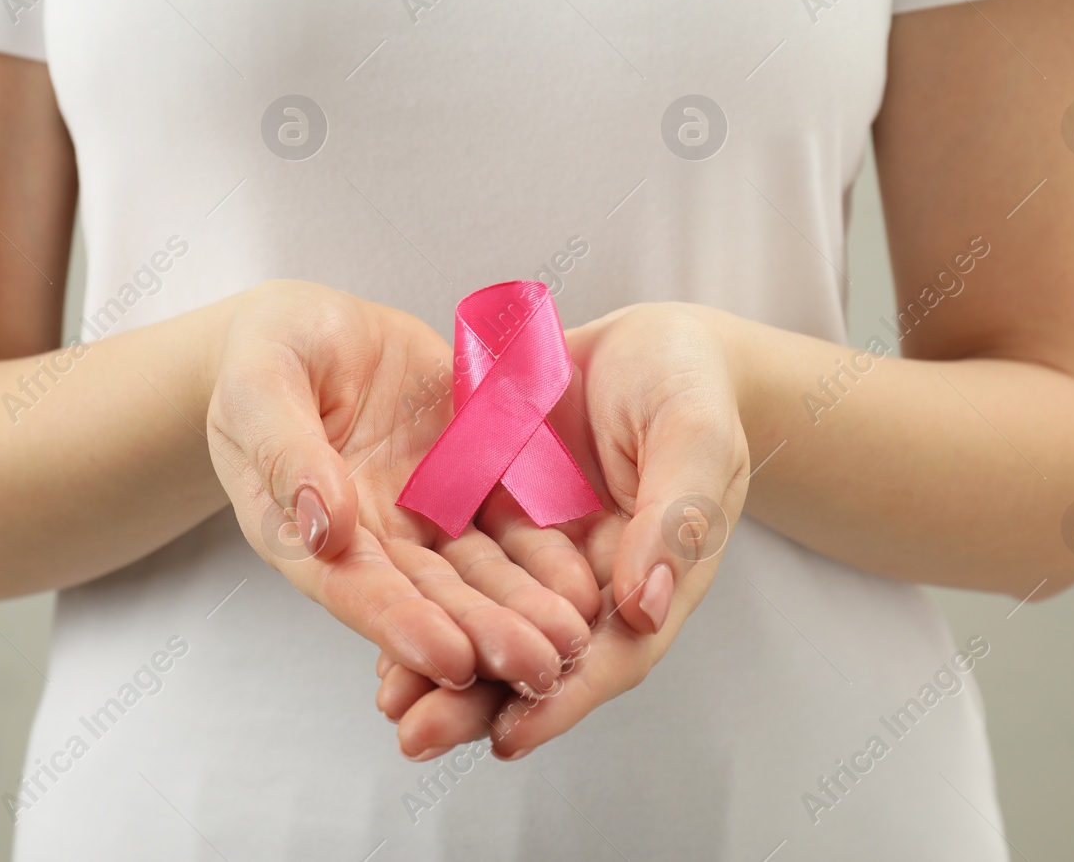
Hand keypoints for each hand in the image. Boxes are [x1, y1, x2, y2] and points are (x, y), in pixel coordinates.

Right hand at [205, 281, 592, 705]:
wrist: (312, 325)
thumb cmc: (263, 355)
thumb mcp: (258, 387)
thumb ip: (287, 452)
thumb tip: (325, 527)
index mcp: (307, 532)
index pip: (356, 588)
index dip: (402, 625)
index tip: (452, 660)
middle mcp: (375, 537)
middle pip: (434, 594)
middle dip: (487, 633)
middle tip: (541, 666)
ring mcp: (427, 508)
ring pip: (484, 568)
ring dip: (527, 606)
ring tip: (575, 636)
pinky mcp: (473, 472)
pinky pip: (515, 513)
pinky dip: (548, 547)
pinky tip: (584, 575)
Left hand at [377, 303, 749, 758]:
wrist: (646, 337)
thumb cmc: (689, 383)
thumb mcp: (694, 435)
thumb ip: (676, 516)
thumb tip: (644, 607)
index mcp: (653, 575)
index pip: (613, 653)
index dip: (564, 696)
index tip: (510, 735)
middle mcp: (592, 577)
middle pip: (537, 652)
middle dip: (479, 699)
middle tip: (417, 736)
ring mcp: (541, 548)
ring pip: (489, 617)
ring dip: (440, 661)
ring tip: (388, 703)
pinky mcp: (498, 511)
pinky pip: (458, 563)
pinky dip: (424, 595)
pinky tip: (378, 618)